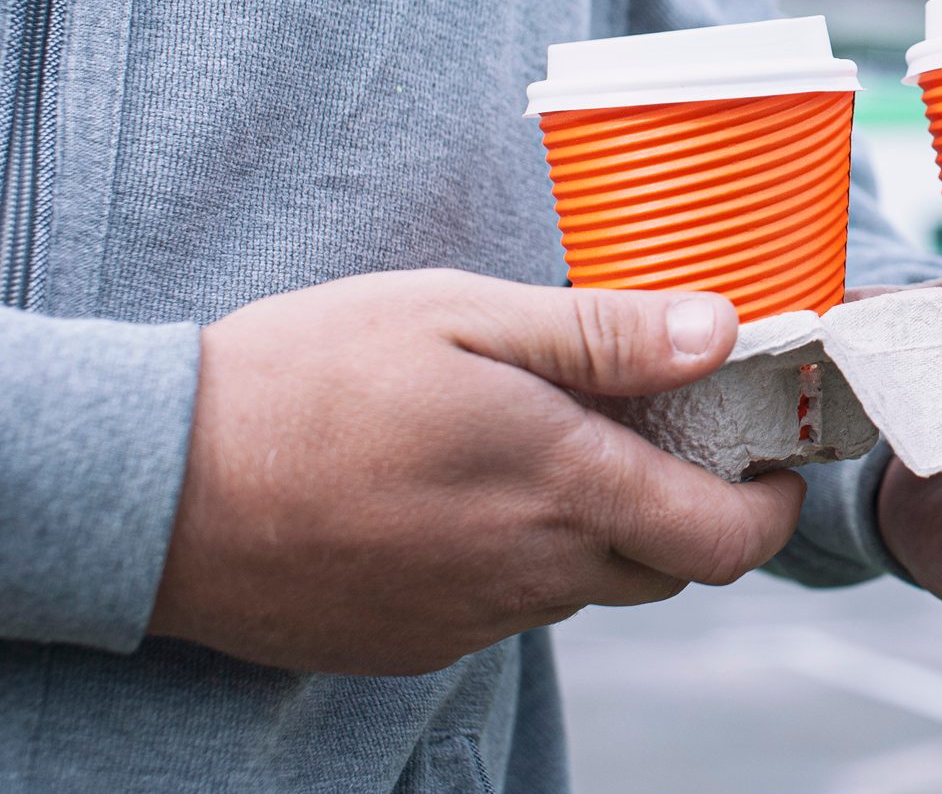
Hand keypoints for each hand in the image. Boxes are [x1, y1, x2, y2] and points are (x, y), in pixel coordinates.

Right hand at [148, 269, 803, 674]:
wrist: (153, 487)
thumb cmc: (307, 376)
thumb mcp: (461, 314)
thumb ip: (602, 333)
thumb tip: (719, 331)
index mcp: (564, 485)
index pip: (727, 539)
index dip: (771, 508)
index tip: (771, 463)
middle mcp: (534, 571)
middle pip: (670, 568)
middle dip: (692, 510)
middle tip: (660, 434)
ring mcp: (473, 618)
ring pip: (590, 587)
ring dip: (602, 530)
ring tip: (545, 448)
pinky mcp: (417, 644)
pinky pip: (510, 608)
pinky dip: (524, 559)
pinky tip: (465, 493)